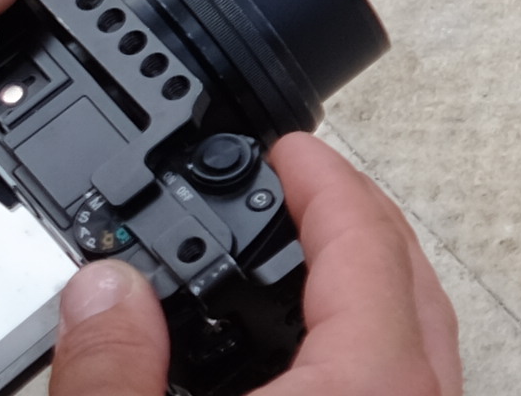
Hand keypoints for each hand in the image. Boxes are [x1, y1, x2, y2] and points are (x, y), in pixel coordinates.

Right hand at [46, 135, 462, 395]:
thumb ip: (114, 370)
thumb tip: (101, 290)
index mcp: (370, 386)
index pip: (365, 243)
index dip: (324, 181)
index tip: (290, 149)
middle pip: (410, 277)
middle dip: (353, 220)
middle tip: (299, 188)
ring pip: (419, 336)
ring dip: (368, 286)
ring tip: (302, 262)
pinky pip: (407, 383)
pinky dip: (370, 346)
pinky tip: (313, 357)